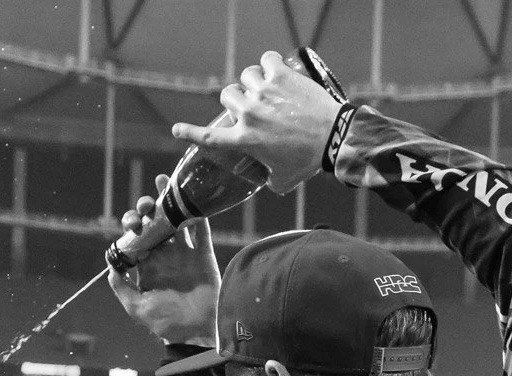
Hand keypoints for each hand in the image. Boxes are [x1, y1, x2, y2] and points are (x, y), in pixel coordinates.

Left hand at [108, 185, 220, 346]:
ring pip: (176, 221)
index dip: (132, 225)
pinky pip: (201, 232)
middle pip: (154, 223)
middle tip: (146, 207)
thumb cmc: (165, 324)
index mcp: (147, 265)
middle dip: (147, 209)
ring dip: (169, 201)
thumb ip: (121, 286)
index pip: (136, 237)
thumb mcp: (137, 308)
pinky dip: (197, 215)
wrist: (197, 333)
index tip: (132, 224)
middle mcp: (164, 256)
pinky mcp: (203, 256)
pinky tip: (189, 198)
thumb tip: (110, 262)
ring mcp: (185, 254)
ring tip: (163, 181)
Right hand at [171, 51, 343, 194]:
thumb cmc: (308, 163)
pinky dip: (270, 63)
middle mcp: (248, 114)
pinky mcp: (280, 76)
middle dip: (237, 100)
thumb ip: (267, 179)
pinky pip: (266, 59)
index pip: (208, 136)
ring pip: (246, 76)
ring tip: (268, 89)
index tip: (176, 129)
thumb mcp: (282, 181)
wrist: (335, 139)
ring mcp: (263, 92)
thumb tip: (266, 179)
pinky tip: (278, 71)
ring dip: (254, 81)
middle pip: (228, 95)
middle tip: (253, 106)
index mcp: (244, 140)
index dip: (189, 133)